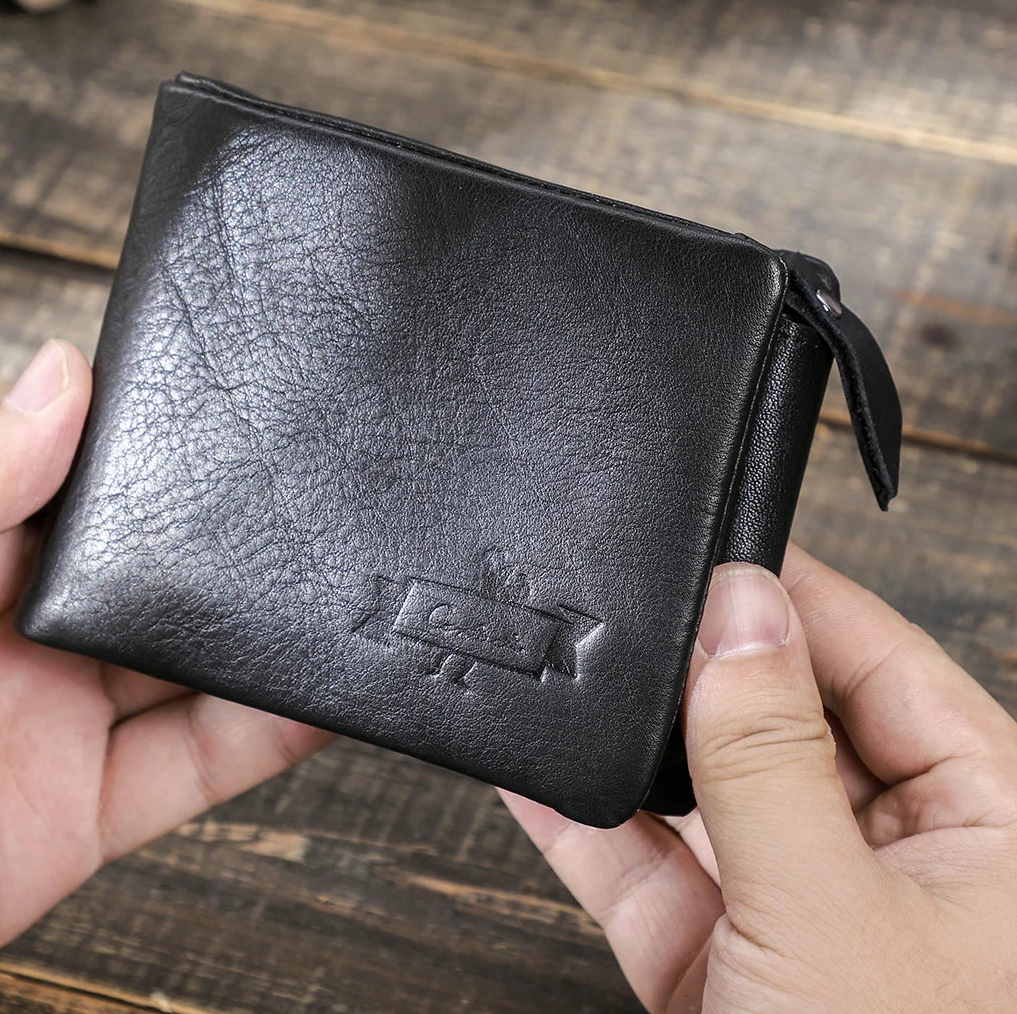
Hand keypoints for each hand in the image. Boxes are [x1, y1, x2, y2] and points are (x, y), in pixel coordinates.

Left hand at [0, 341, 330, 1013]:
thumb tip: (59, 376)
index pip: (81, 469)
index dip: (155, 442)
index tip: (231, 409)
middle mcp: (16, 620)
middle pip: (152, 566)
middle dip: (225, 537)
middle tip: (308, 498)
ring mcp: (53, 714)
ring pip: (189, 660)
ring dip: (258, 632)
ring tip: (333, 589)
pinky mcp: (76, 812)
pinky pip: (193, 764)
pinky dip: (263, 732)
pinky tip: (309, 693)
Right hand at [503, 548, 1016, 1012]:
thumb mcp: (829, 911)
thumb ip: (773, 751)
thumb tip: (741, 607)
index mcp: (991, 828)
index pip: (885, 663)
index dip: (796, 598)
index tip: (715, 543)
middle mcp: (905, 862)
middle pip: (789, 717)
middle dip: (702, 668)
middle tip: (629, 610)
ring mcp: (807, 912)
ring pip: (711, 792)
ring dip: (637, 744)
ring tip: (574, 676)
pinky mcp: (727, 967)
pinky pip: (654, 869)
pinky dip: (591, 825)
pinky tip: (538, 772)